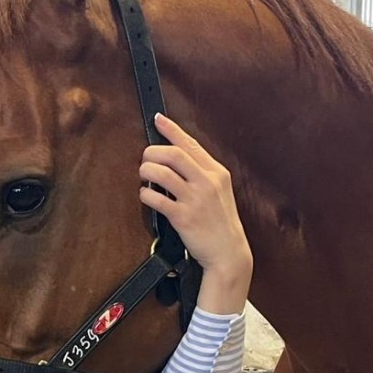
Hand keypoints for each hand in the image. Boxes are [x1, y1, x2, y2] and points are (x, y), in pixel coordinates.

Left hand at [140, 113, 252, 314]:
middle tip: (145, 159)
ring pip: (162, 173)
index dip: (172, 129)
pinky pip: (157, 199)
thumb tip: (177, 158)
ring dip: (147, 171)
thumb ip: (202, 174)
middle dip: (153, 152)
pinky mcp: (183, 217)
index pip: (191, 144)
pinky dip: (146, 194)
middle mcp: (207, 182)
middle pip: (174, 154)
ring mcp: (195, 200)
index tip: (158, 119)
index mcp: (217, 173)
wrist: (228, 253)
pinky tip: (146, 195)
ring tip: (144, 176)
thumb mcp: (220, 192)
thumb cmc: (221, 223)